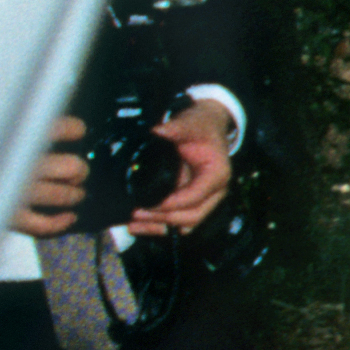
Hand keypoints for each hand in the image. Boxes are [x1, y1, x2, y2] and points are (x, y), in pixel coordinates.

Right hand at [17, 114, 90, 241]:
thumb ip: (21, 127)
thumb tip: (54, 125)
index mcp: (16, 137)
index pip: (61, 128)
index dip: (74, 130)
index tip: (77, 131)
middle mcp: (20, 164)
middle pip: (73, 167)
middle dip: (77, 170)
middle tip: (75, 171)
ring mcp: (16, 193)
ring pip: (65, 196)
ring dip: (73, 195)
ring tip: (72, 193)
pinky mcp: (10, 218)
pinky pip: (45, 226)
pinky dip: (61, 223)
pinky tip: (67, 217)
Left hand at [133, 99, 236, 238]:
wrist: (206, 128)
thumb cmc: (201, 127)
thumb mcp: (192, 123)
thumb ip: (177, 127)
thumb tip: (158, 131)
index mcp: (217, 174)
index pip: (196, 196)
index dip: (173, 203)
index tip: (149, 202)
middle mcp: (213, 192)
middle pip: (192, 215)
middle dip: (163, 217)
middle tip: (136, 212)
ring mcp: (202, 199)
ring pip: (184, 224)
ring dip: (158, 226)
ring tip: (133, 223)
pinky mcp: (189, 202)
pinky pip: (176, 221)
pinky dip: (157, 226)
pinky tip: (137, 226)